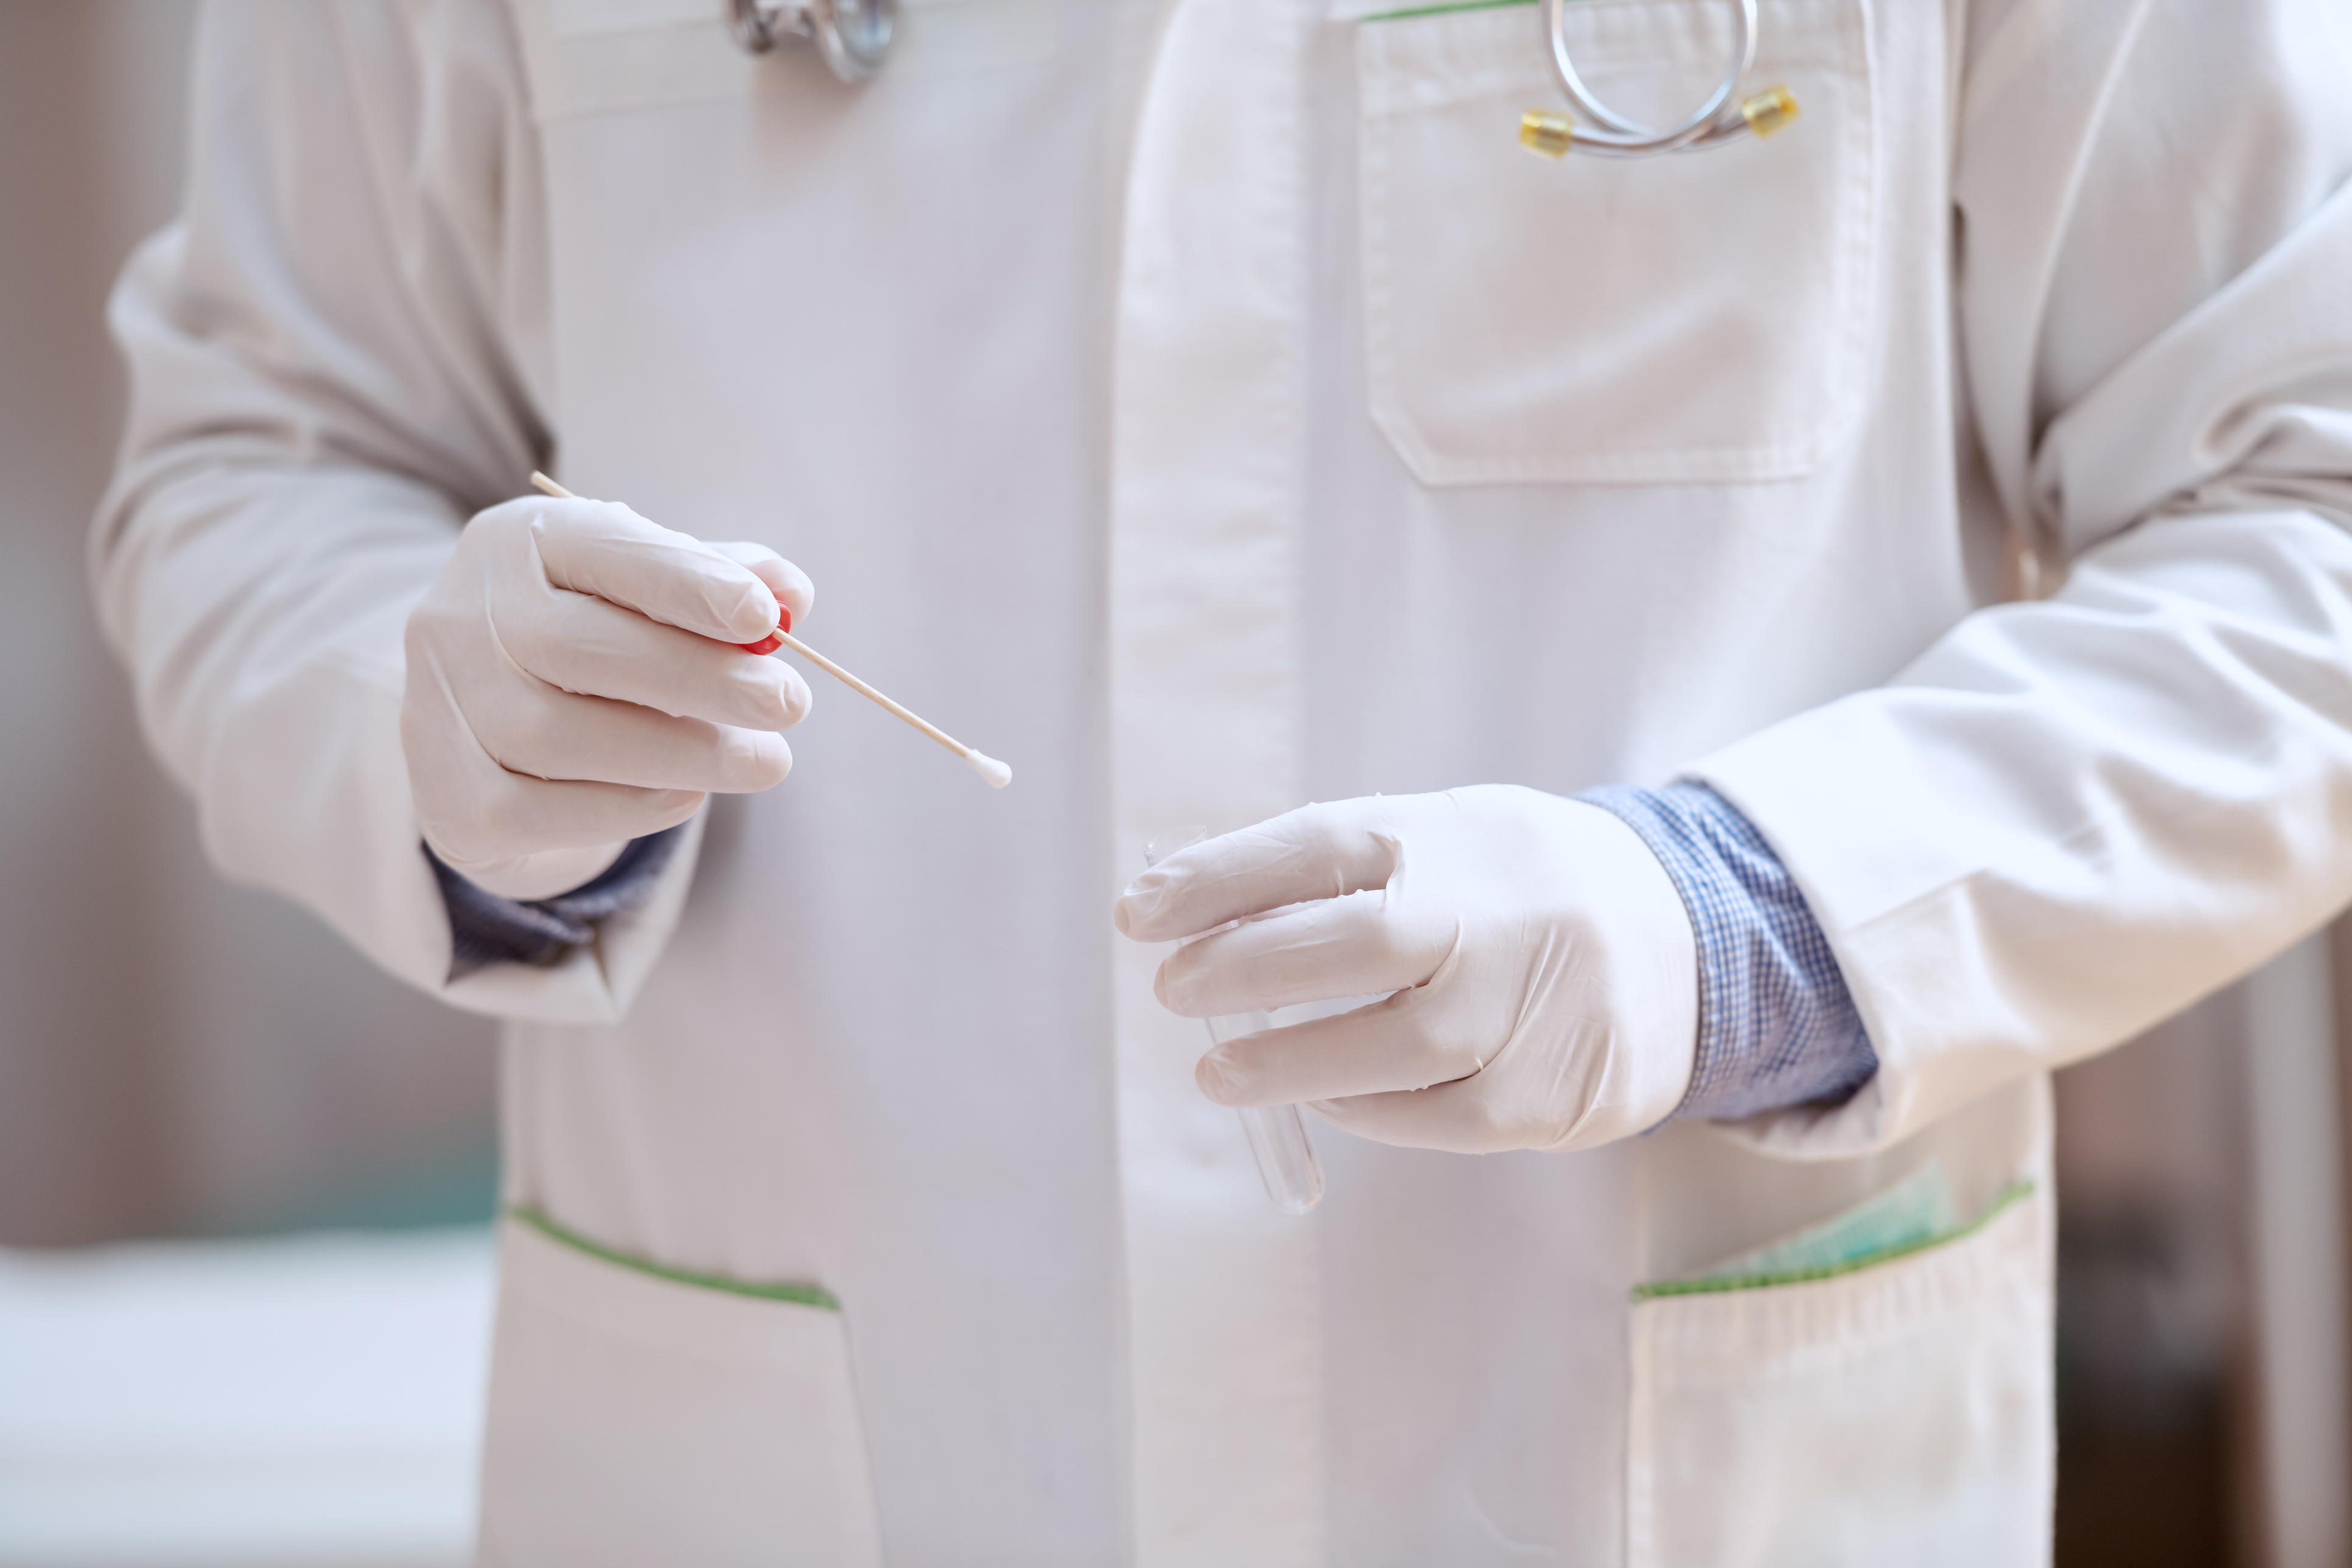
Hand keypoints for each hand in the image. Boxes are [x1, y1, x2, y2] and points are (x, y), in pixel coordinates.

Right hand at [401, 493, 813, 899]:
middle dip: (698, 679)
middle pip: (577, 649)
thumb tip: (791, 594)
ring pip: (558, 737)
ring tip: (764, 761)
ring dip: (681, 753)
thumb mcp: (655, 589)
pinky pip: (539, 812)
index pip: (600, 548)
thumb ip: (722, 582)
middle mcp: (462, 616)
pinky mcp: (449, 799)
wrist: (492, 723)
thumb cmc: (600, 636)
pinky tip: (687, 795)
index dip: (685, 582)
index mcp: (521, 542)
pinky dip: (627, 808)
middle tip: (788, 704)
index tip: (766, 618)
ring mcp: (441, 707)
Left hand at [1114, 786, 1698, 1153]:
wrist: (1684, 942)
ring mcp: (1536, 1008)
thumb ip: (1336, 874)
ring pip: (1395, 1047)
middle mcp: (1503, 915)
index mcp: (1459, 836)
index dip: (1218, 879)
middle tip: (1174, 988)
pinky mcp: (1554, 1096)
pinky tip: (1323, 1094)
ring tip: (1218, 1070)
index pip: (1323, 845)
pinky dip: (1364, 1108)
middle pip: (1358, 943)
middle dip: (1245, 968)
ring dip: (1287, 1063)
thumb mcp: (1441, 842)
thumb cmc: (1517, 891)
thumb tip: (1191, 913)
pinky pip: (1438, 1116)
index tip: (1139, 912)